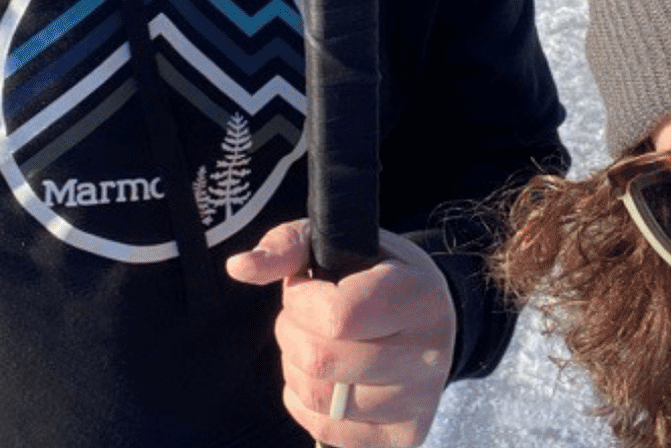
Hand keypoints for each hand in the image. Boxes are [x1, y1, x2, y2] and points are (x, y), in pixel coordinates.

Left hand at [226, 220, 456, 447]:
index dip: (300, 303)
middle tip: (300, 317)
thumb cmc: (375, 273)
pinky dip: (305, 404)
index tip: (303, 290)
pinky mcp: (403, 436)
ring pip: (320, 399)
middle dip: (290, 333)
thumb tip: (238, 267)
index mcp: (417, 297)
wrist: (432, 316)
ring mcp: (417, 401)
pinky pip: (327, 431)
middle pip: (321, 361)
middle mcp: (427, 354)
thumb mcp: (339, 243)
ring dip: (294, 369)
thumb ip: (287, 247)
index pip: (339, 316)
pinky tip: (322, 377)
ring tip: (310, 344)